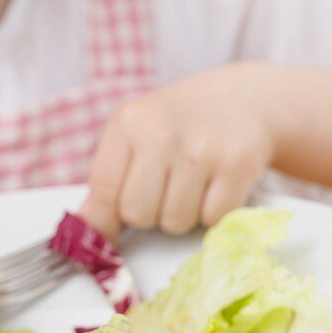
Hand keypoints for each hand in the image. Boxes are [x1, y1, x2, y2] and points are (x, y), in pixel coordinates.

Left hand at [80, 63, 275, 241]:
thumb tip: (88, 231)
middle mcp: (161, 134)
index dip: (104, 221)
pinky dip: (214, 213)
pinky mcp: (238, 165)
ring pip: (175, 222)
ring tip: (191, 185)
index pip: (103, 191)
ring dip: (182, 214)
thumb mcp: (136, 132)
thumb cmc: (179, 122)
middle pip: (138, 214)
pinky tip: (216, 186)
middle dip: (149, 213)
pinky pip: (213, 220)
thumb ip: (109, 178)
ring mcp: (201, 150)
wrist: (244, 97)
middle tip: (164, 190)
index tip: (111, 235)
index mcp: (128, 123)